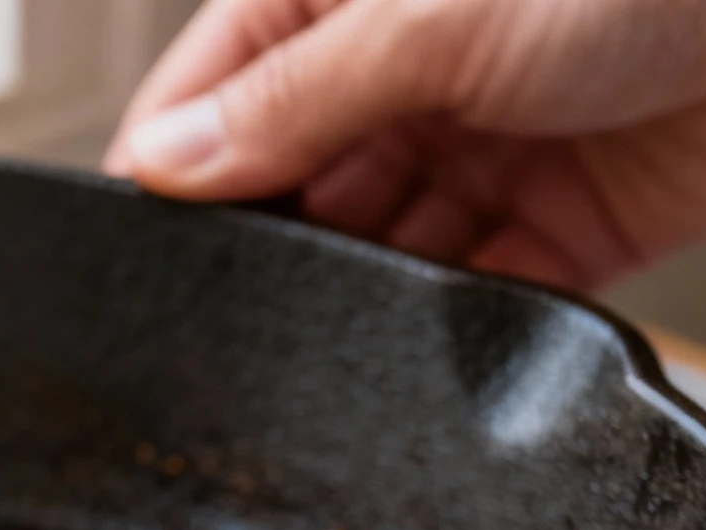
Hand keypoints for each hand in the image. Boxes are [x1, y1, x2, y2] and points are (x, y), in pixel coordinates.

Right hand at [103, 0, 705, 288]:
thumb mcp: (428, 16)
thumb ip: (290, 103)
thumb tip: (166, 163)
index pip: (211, 97)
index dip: (173, 173)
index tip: (141, 247)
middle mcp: (407, 74)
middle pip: (289, 192)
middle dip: (275, 245)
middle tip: (259, 288)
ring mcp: (484, 149)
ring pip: (380, 256)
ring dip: (368, 289)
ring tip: (365, 298)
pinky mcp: (564, 223)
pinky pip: (479, 296)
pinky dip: (461, 322)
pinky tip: (447, 321)